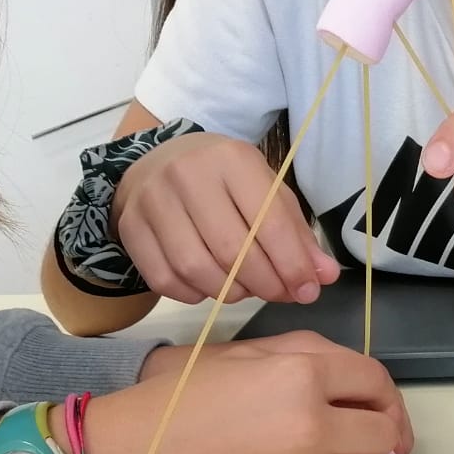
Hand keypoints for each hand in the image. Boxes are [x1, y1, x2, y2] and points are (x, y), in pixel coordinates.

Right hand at [86, 334, 410, 453]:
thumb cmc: (175, 398)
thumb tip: (352, 381)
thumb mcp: (240, 353)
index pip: (378, 383)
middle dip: (386, 436)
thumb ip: (304, 355)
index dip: (386, 395)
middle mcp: (313, 425)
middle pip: (387, 436)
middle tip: (372, 441)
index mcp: (301, 374)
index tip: (380, 407)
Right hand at [112, 131, 339, 304]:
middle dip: (264, 284)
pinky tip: (209, 286)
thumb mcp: (266, 192)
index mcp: (232, 159)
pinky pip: (165, 279)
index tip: (307, 291)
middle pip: (232, 251)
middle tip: (278, 294)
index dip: (292, 265)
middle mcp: (188, 174)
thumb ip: (297, 235)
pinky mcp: (130, 226)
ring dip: (229, 292)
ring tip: (244, 288)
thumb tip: (324, 277)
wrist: (158, 161)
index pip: (268, 222)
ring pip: (197, 269)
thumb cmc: (224, 180)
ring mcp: (153, 200)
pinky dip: (193, 294)